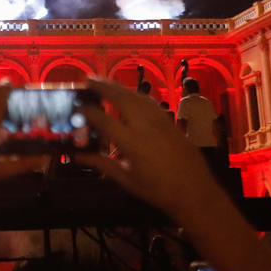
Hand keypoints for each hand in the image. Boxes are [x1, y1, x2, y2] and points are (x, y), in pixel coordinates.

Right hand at [72, 79, 218, 218]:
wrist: (194, 191)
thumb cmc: (157, 190)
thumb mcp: (126, 179)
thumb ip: (101, 164)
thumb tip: (78, 156)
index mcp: (130, 142)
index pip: (102, 119)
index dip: (86, 111)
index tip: (76, 107)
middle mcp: (144, 125)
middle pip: (120, 97)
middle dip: (102, 86)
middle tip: (87, 80)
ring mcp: (159, 120)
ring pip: (136, 95)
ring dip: (118, 87)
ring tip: (104, 83)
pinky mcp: (169, 120)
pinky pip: (148, 101)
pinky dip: (134, 95)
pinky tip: (129, 96)